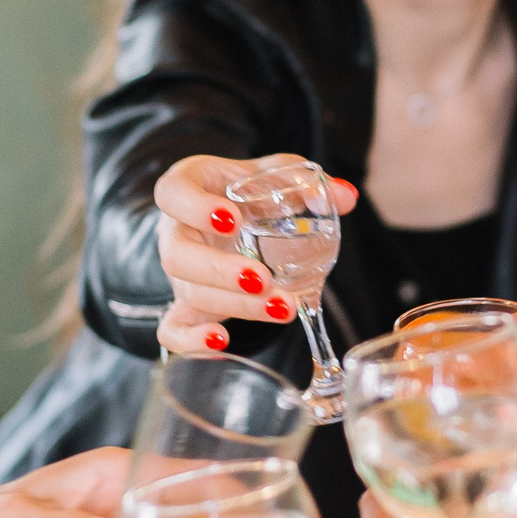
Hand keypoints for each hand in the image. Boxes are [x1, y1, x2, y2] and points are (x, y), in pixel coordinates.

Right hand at [151, 153, 358, 354]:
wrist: (230, 217)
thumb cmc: (247, 192)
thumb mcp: (274, 175)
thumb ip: (305, 181)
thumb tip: (345, 196)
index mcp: (188, 189)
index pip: (171, 193)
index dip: (195, 207)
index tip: (232, 218)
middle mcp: (176, 231)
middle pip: (177, 255)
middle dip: (220, 271)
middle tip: (262, 278)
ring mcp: (179, 271)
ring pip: (189, 292)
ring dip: (235, 304)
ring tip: (281, 307)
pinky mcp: (184, 304)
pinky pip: (173, 329)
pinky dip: (191, 341)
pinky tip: (222, 342)